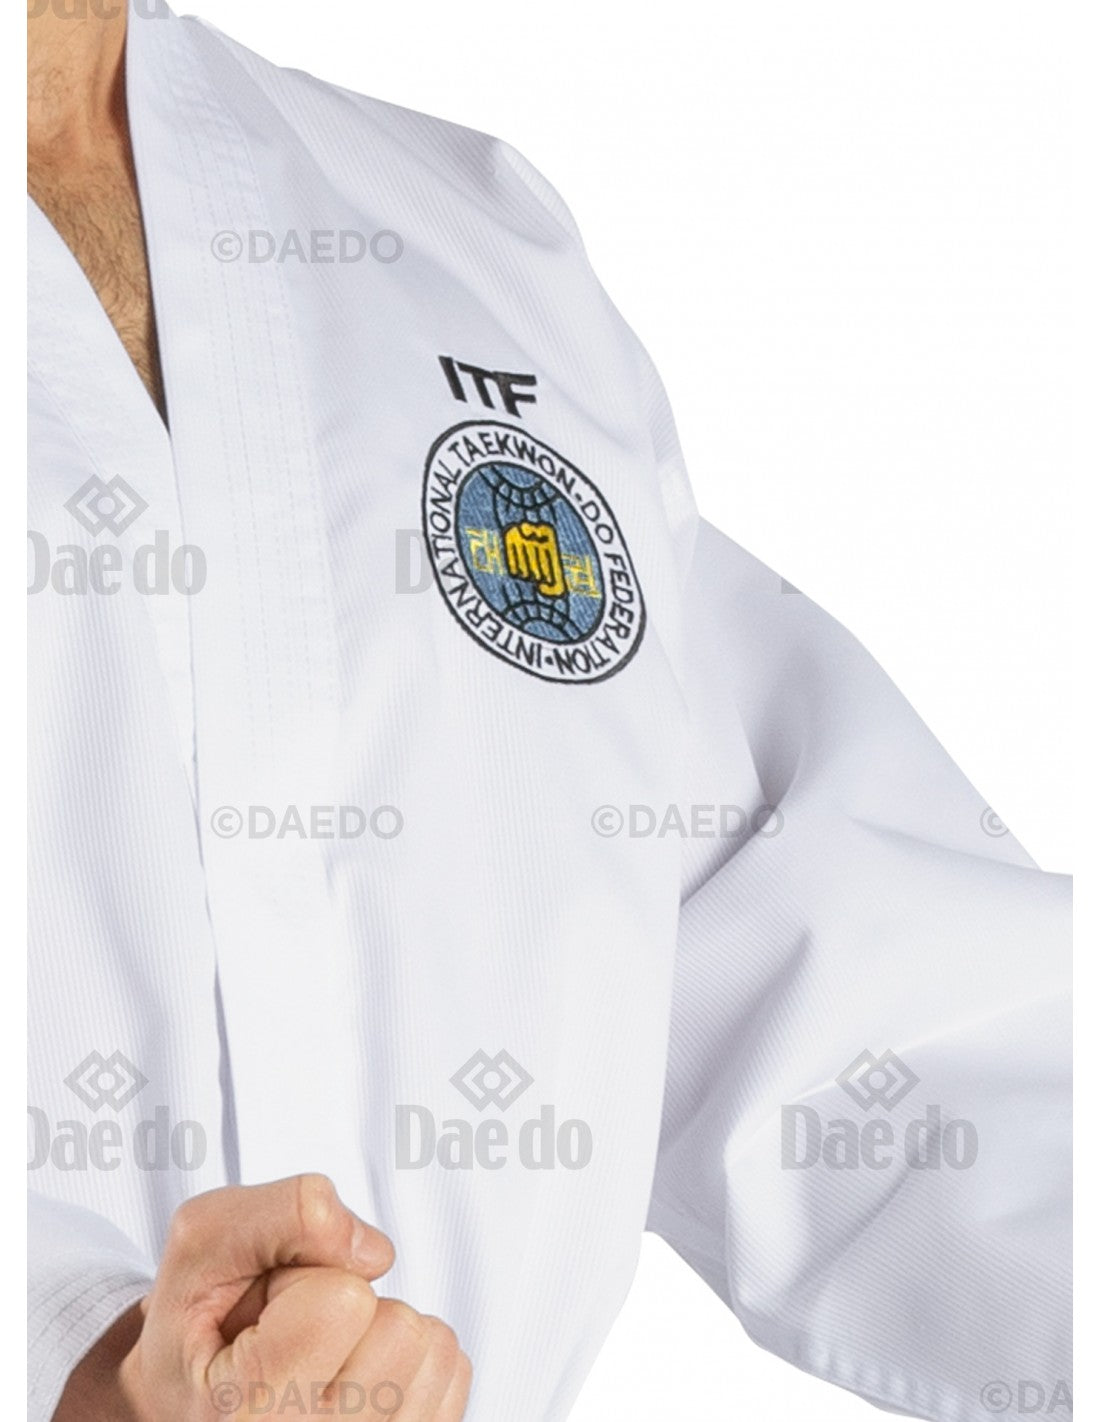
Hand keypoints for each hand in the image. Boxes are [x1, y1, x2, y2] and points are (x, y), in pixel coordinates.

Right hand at [55, 1174, 470, 1420]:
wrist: (192, 1396)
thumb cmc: (199, 1321)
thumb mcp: (204, 1239)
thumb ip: (284, 1211)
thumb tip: (374, 1251)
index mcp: (245, 1410)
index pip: (345, 1299)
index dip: (305, 1274)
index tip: (264, 1309)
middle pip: (399, 1324)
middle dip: (347, 1298)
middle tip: (292, 1329)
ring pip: (431, 1344)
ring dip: (380, 1326)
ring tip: (319, 1348)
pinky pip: (452, 1367)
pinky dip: (409, 1353)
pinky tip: (352, 1369)